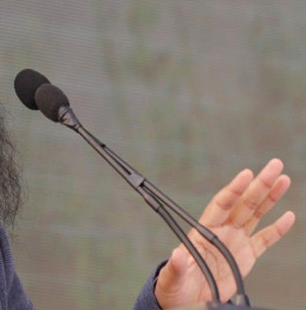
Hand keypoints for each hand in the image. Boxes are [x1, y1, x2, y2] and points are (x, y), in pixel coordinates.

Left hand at [154, 158, 294, 308]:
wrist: (185, 301)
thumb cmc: (175, 288)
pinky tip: (288, 216)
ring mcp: (234, 242)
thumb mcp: (173, 278)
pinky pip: (264, 239)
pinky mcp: (245, 256)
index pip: (222, 205)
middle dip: (259, 184)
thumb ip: (176, 266)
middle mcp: (221, 232)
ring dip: (270, 197)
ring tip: (283, 179)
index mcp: (203, 232)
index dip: (234, 189)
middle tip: (274, 165)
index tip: (246, 174)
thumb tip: (176, 254)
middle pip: (243, 203)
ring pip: (255, 214)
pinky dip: (277, 229)